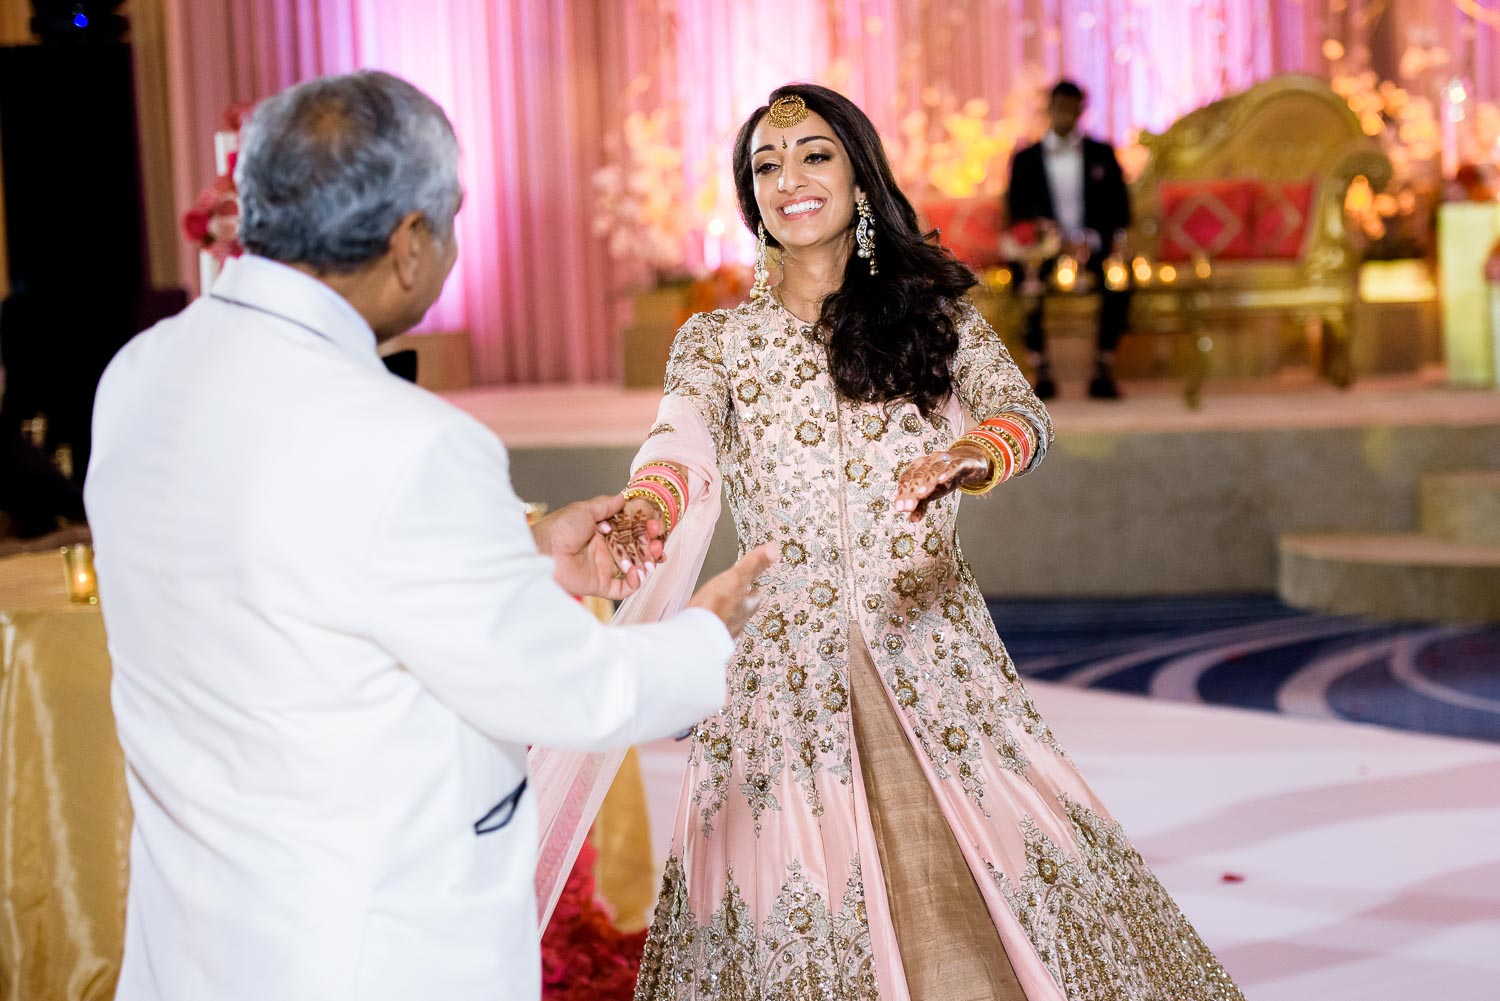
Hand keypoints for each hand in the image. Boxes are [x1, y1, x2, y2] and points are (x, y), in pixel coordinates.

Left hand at [532, 494, 658, 599]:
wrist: (542, 551)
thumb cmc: (558, 529)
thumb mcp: (584, 510)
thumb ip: (605, 505)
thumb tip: (624, 495)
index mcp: (602, 531)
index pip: (631, 531)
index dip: (645, 530)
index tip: (654, 527)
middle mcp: (605, 549)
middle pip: (636, 550)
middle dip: (650, 547)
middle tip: (657, 544)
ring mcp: (603, 568)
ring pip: (633, 568)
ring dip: (646, 564)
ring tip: (652, 559)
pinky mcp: (600, 585)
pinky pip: (623, 588)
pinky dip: (634, 582)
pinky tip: (639, 573)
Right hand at [687, 542, 777, 638]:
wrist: (694, 637)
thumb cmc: (715, 607)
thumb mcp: (735, 579)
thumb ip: (753, 565)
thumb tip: (774, 549)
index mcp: (745, 606)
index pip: (755, 597)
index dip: (755, 591)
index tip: (757, 587)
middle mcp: (737, 622)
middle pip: (744, 612)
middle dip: (742, 605)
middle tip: (741, 598)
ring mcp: (721, 633)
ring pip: (729, 623)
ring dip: (727, 617)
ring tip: (722, 612)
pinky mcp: (704, 640)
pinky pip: (711, 632)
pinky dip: (709, 627)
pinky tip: (703, 625)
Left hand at [892, 443, 990, 522]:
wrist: (969, 464)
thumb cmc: (945, 478)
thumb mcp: (932, 492)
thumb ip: (921, 504)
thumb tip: (912, 519)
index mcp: (918, 467)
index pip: (907, 478)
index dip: (902, 493)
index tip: (900, 508)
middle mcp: (929, 461)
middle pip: (918, 474)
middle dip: (912, 491)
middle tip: (909, 507)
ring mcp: (945, 460)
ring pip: (934, 470)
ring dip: (926, 482)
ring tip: (921, 495)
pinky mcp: (961, 462)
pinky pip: (953, 466)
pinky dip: (947, 472)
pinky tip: (942, 481)